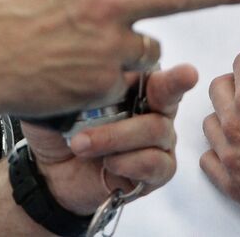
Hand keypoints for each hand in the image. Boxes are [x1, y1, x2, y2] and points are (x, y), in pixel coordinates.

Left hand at [22, 64, 197, 214]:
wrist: (51, 172)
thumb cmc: (60, 129)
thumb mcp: (60, 100)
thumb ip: (77, 82)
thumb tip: (85, 68)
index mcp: (136, 86)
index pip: (159, 72)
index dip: (175, 75)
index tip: (188, 74)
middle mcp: (154, 110)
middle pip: (167, 97)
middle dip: (162, 92)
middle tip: (136, 93)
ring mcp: (158, 142)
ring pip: (156, 130)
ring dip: (116, 137)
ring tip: (82, 143)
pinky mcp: (157, 172)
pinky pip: (155, 163)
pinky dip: (129, 162)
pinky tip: (107, 163)